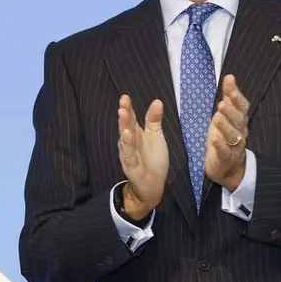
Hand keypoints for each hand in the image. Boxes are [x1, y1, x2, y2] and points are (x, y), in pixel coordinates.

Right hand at [117, 95, 167, 217]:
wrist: (152, 184)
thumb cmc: (153, 158)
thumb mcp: (156, 136)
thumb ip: (154, 120)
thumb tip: (157, 101)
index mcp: (136, 133)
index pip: (131, 118)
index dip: (128, 108)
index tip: (125, 97)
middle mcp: (130, 142)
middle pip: (126, 125)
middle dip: (124, 114)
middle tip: (123, 102)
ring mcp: (129, 153)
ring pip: (125, 139)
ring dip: (123, 127)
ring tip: (123, 114)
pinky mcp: (131, 165)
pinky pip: (128, 154)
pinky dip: (127, 145)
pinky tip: (126, 135)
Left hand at [204, 75, 249, 190]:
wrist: (228, 166)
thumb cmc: (225, 137)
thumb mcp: (226, 115)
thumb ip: (229, 97)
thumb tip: (229, 77)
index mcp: (240, 120)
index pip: (242, 106)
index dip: (237, 96)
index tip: (230, 85)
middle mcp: (240, 131)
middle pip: (238, 120)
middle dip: (231, 111)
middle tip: (222, 103)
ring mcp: (234, 145)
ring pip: (232, 135)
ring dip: (225, 126)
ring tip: (217, 117)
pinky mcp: (225, 157)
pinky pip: (224, 151)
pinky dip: (219, 144)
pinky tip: (214, 137)